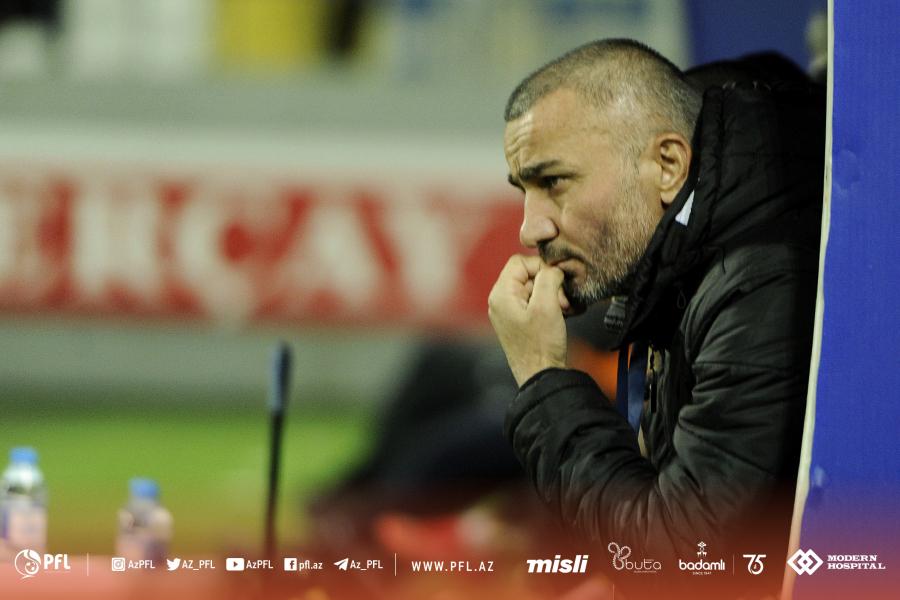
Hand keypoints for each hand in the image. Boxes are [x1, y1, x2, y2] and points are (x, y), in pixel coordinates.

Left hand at [488, 254, 569, 385]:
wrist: (541, 376)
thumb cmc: (541, 344)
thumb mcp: (547, 305)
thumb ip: (548, 278)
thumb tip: (552, 268)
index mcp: (501, 294)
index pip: (519, 262)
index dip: (541, 266)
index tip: (557, 281)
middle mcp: (500, 301)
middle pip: (527, 274)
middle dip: (549, 283)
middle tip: (562, 300)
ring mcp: (509, 312)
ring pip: (533, 288)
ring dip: (552, 294)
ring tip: (564, 309)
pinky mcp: (519, 321)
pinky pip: (535, 302)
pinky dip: (549, 304)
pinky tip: (561, 315)